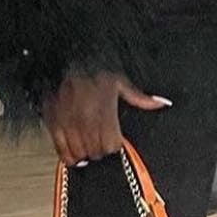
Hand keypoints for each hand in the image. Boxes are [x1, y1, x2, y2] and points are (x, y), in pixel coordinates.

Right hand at [43, 73, 170, 165]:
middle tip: (99, 143)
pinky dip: (69, 156)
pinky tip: (74, 151)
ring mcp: (68, 123)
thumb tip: (162, 102)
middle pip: (97, 152)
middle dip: (100, 150)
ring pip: (80, 154)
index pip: (111, 145)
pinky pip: (62, 152)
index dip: (114, 145)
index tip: (113, 140)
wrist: (65, 61)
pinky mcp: (53, 124)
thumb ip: (140, 98)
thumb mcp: (119, 82)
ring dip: (86, 154)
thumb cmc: (93, 71)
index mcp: (104, 110)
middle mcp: (86, 119)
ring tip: (87, 146)